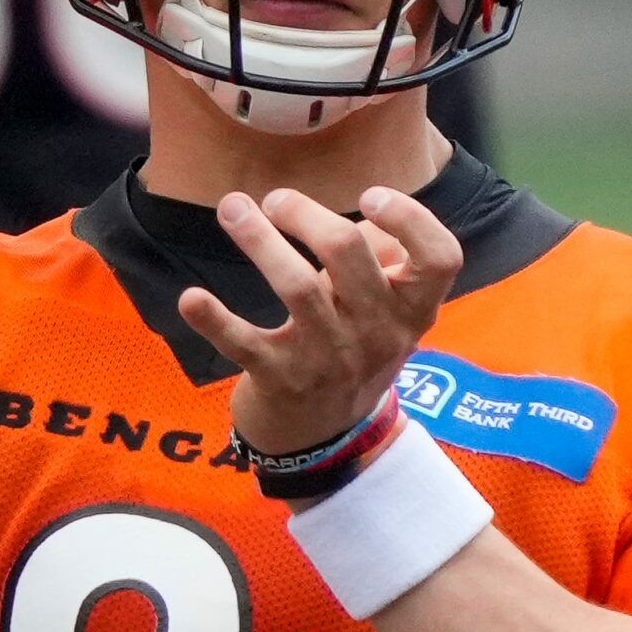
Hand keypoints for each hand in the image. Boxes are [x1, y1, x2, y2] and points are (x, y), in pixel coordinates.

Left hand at [177, 186, 461, 456]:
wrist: (323, 436)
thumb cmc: (355, 348)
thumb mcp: (388, 312)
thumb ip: (384, 257)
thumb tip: (364, 216)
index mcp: (412, 310)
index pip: (440, 259)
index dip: (411, 219)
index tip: (370, 195)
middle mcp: (377, 334)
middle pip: (348, 253)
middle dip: (305, 214)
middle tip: (275, 200)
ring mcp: (329, 359)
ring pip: (296, 286)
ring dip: (258, 239)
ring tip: (232, 209)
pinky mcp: (281, 379)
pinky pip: (244, 343)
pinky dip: (214, 319)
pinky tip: (190, 298)